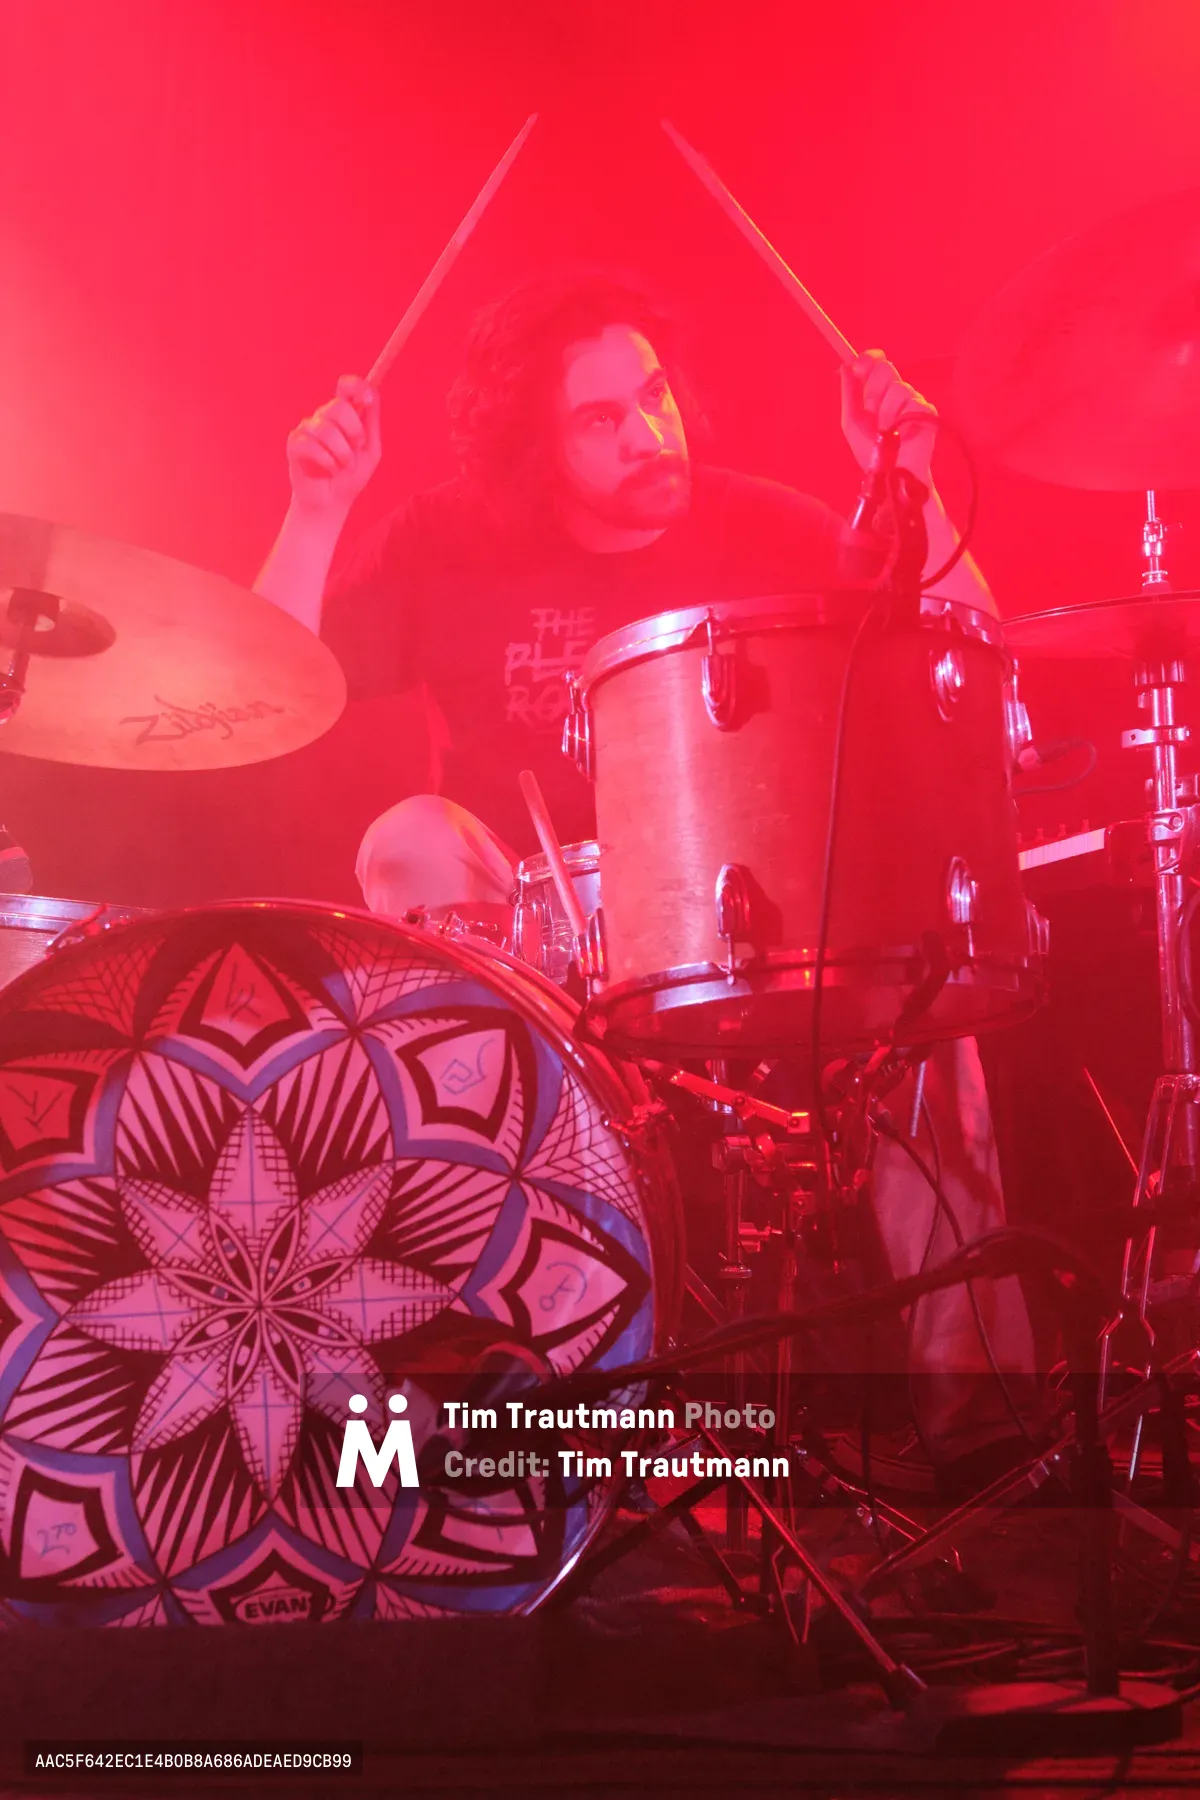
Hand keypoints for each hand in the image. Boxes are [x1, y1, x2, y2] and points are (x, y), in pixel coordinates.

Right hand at [287, 374, 381, 519]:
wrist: (332, 503)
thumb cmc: (350, 477)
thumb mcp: (371, 451)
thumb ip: (371, 423)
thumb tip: (372, 395)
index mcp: (344, 415)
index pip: (346, 387)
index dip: (356, 387)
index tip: (367, 400)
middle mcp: (324, 417)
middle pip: (338, 406)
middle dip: (354, 432)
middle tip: (356, 448)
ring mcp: (308, 429)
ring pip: (326, 429)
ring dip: (342, 454)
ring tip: (344, 467)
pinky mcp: (295, 444)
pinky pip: (310, 445)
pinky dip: (327, 462)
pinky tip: (329, 471)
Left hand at [840, 350, 936, 485]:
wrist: (888, 475)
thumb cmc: (871, 452)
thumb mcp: (851, 422)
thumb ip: (849, 394)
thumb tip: (845, 366)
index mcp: (877, 392)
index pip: (876, 363)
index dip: (868, 359)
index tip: (858, 367)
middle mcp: (895, 392)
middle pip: (886, 368)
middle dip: (874, 389)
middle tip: (872, 411)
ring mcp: (912, 400)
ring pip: (899, 386)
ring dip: (886, 411)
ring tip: (886, 431)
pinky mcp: (926, 412)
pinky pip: (914, 401)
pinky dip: (902, 417)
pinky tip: (901, 433)